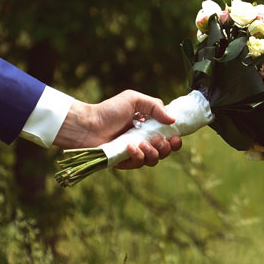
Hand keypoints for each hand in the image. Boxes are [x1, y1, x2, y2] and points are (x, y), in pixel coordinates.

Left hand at [54, 90, 183, 168]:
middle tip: (159, 140)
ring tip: (142, 143)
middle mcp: (144, 140)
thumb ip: (155, 106)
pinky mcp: (125, 162)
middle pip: (165, 151)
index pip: (169, 136)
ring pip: (154, 160)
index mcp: (148, 127)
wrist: (87, 125)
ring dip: (153, 152)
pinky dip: (138, 156)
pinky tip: (130, 147)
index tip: (175, 137)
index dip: (175, 139)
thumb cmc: (108, 111)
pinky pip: (139, 164)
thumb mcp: (133, 99)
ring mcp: (134, 152)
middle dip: (166, 147)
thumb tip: (173, 120)